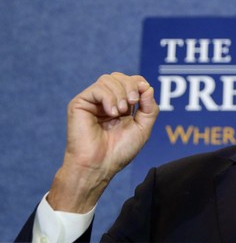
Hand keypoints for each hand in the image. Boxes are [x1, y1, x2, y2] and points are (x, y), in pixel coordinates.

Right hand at [47, 72, 158, 212]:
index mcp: (121, 105)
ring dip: (120, 93)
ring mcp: (92, 102)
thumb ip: (149, 108)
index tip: (144, 94)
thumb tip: (148, 87)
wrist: (100, 165)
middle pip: (119, 77)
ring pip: (108, 79)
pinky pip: (97, 88)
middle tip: (133, 102)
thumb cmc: (120, 151)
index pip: (130, 81)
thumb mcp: (143, 127)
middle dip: (131, 86)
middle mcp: (106, 101)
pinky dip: (108, 98)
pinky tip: (111, 113)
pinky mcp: (80, 104)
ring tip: (120, 112)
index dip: (139, 83)